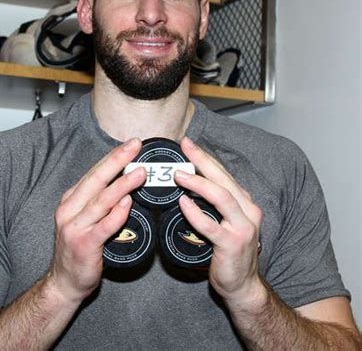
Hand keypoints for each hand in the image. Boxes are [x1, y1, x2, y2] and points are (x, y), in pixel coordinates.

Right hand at [48, 138, 145, 303]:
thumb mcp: (84, 218)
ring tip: (141, 172)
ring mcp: (75, 227)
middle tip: (135, 145)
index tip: (130, 144)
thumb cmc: (79, 247)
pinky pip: (103, 227)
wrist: (64, 281)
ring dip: (122, 184)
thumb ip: (100, 201)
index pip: (94, 172)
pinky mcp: (84, 245)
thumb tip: (126, 184)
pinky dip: (116, 214)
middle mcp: (70, 210)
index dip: (113, 157)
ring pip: (101, 201)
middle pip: (96, 180)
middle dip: (117, 160)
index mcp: (71, 200)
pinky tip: (128, 203)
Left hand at [174, 137, 263, 305]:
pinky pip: (211, 226)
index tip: (189, 144)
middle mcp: (248, 211)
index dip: (206, 158)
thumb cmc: (229, 251)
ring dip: (198, 182)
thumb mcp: (226, 221)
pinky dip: (195, 213)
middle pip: (224, 179)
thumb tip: (189, 181)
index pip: (224, 174)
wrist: (242, 284)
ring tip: (179, 173)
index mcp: (245, 203)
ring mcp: (243, 228)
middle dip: (203, 160)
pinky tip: (183, 203)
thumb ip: (214, 203)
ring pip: (221, 197)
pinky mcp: (232, 244)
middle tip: (185, 147)